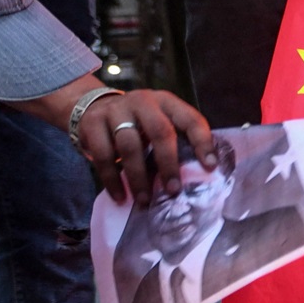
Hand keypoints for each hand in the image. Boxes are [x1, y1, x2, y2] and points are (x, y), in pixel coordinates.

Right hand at [77, 91, 216, 204]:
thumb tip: (197, 177)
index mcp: (166, 102)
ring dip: (138, 177)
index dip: (202, 142)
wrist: (93, 107)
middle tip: (173, 191)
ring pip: (129, 146)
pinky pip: (103, 156)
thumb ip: (174, 141)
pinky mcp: (92, 124)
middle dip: (168, 164)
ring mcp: (116, 111)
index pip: (190, 119)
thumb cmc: (137, 124)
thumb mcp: (158, 122)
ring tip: (145, 200)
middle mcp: (143, 102)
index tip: (210, 167)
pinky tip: (120, 196)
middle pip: (159, 131)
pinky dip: (112, 180)